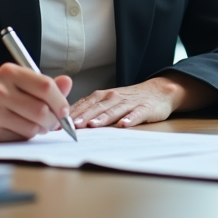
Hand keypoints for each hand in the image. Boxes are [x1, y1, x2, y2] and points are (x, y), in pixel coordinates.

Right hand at [0, 64, 72, 141]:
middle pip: (42, 108)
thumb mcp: (18, 83)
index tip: (64, 111)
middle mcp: (1, 87)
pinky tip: (19, 129)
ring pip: (33, 125)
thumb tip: (68, 82)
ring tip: (36, 126)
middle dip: (53, 120)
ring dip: (41, 129)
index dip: (60, 101)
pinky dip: (26, 136)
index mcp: (11, 71)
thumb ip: (43, 84)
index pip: (45, 85)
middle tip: (53, 123)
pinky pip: (20, 135)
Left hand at [70, 72, 213, 128]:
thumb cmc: (129, 99)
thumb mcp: (109, 101)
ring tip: (93, 126)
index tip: (58, 124)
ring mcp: (130, 102)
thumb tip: (66, 122)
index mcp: (103, 96)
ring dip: (103, 118)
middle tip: (71, 126)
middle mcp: (114, 97)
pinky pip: (137, 114)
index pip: (84, 104)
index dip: (71, 114)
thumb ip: (90, 109)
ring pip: (114, 110)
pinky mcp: (145, 108)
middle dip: (83, 116)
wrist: (159, 91)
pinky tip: (125, 124)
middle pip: (96, 107)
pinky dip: (130, 119)